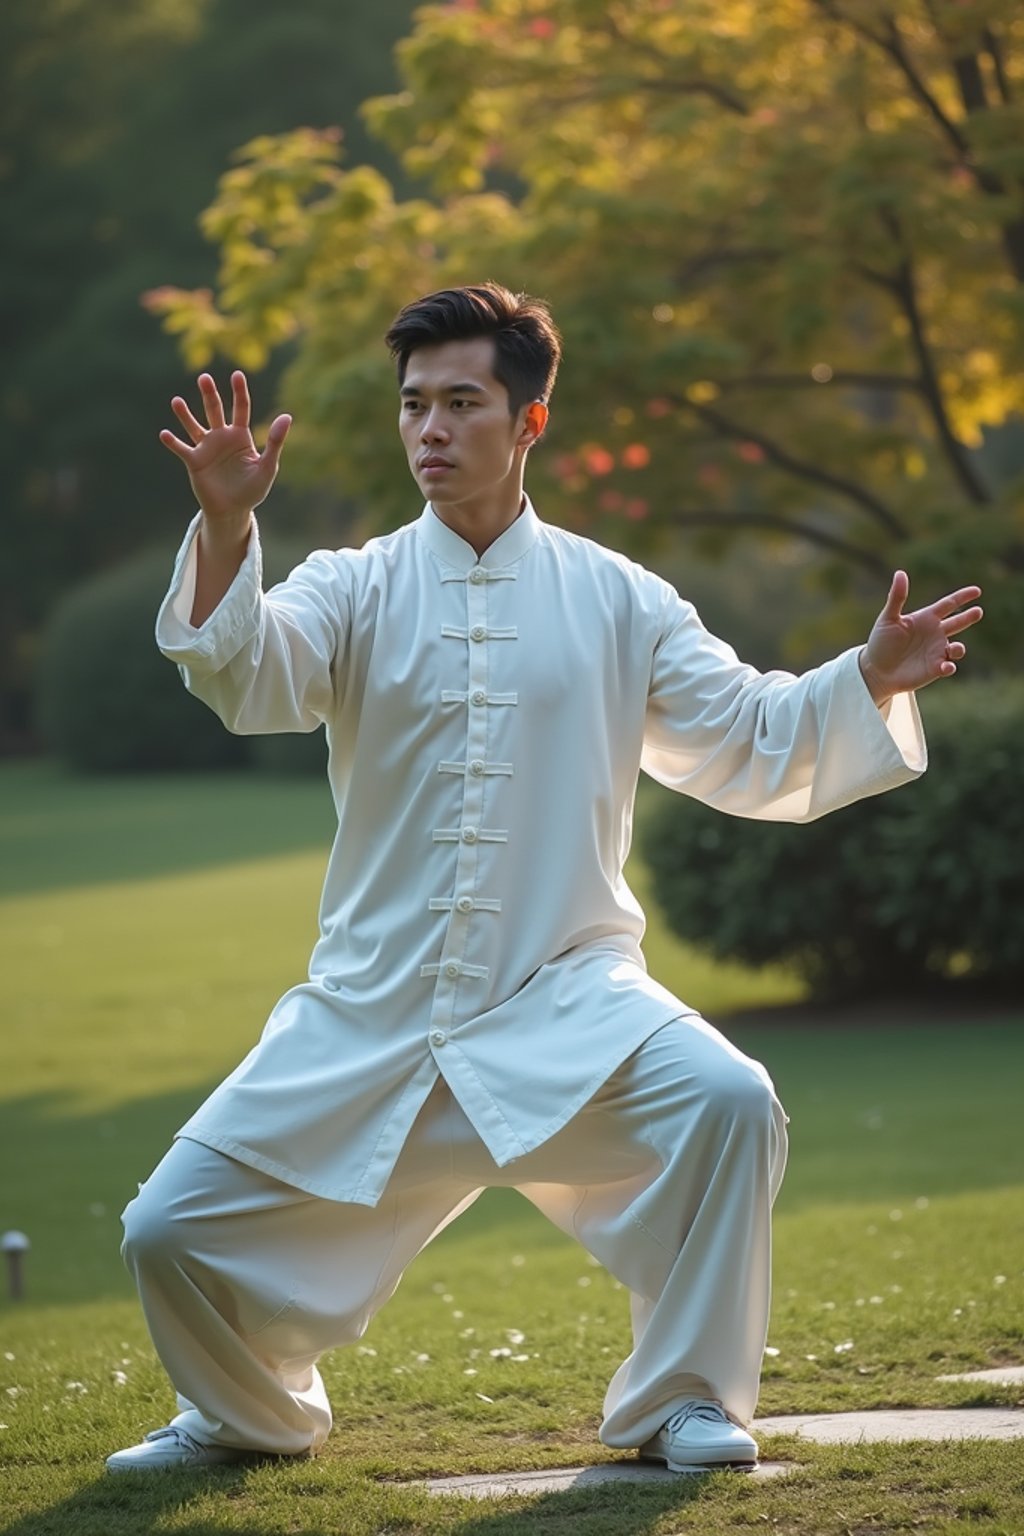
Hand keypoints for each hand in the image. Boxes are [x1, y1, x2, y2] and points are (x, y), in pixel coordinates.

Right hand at [159, 371, 291, 521]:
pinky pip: (183, 449)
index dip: (239, 392)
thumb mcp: (267, 466)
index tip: (237, 375)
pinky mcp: (194, 462)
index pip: (241, 408)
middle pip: (214, 410)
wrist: (234, 510)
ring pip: (194, 426)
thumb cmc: (252, 489)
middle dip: (210, 394)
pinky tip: (165, 434)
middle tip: (204, 378)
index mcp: (241, 435)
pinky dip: (173, 443)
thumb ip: (275, 442)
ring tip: (177, 402)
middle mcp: (222, 437)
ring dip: (185, 415)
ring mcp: (206, 448)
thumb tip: (287, 416)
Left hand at [859, 570, 982, 706]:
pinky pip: (948, 667)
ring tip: (954, 648)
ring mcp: (936, 651)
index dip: (962, 597)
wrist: (875, 670)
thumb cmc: (880, 642)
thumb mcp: (888, 618)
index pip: (948, 604)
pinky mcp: (935, 669)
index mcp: (926, 618)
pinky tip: (945, 666)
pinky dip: (949, 666)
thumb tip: (900, 573)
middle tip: (978, 611)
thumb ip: (897, 597)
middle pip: (957, 623)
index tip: (977, 591)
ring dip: (959, 648)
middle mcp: (935, 633)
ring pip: (957, 648)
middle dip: (968, 617)